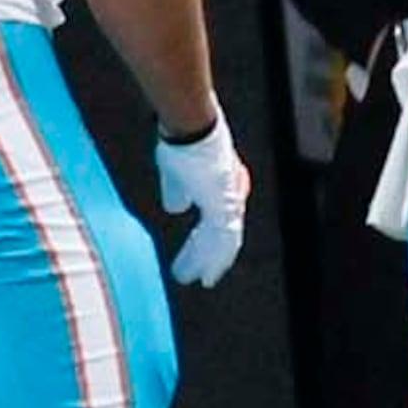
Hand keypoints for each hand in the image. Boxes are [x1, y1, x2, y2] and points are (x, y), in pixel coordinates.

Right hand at [154, 113, 250, 288]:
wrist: (191, 127)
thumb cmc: (182, 141)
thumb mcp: (175, 172)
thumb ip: (177, 191)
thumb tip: (176, 208)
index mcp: (223, 183)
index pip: (219, 219)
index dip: (209, 239)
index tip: (198, 253)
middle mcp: (232, 193)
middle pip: (222, 234)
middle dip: (209, 256)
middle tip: (201, 276)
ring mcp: (230, 201)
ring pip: (222, 243)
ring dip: (207, 264)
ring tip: (196, 280)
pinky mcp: (224, 207)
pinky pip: (220, 243)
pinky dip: (210, 262)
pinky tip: (203, 275)